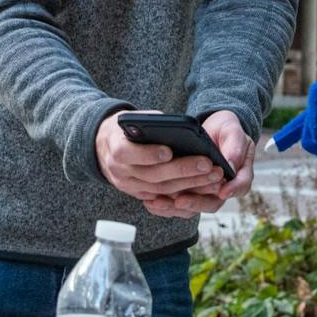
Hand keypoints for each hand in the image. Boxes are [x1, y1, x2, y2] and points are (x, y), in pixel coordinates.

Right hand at [96, 110, 226, 200]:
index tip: (169, 151)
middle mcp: (121, 171)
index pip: (129, 153)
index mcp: (116, 148)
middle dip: (182, 170)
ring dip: (189, 184)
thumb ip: (151, 122)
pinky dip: (184, 193)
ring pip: (161, 189)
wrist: (104, 147)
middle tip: (207, 165)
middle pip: (153, 175)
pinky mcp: (139, 194)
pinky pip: (163, 197)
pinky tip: (204, 187)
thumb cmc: (126, 129)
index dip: (149, 154)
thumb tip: (176, 126)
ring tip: (212, 176)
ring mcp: (129, 186)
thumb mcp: (133, 119)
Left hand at [139, 111, 255, 218]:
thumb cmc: (226, 129)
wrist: (212, 129)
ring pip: (195, 207)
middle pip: (213, 202)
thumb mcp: (233, 131)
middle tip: (181, 201)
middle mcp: (224, 187)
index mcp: (240, 173)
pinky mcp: (191, 192)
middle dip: (196, 203)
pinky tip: (151, 201)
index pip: (241, 185)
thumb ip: (234, 147)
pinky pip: (180, 205)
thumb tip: (230, 164)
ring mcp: (207, 192)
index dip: (232, 189)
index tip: (222, 191)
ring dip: (177, 207)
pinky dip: (166, 205)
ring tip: (159, 202)